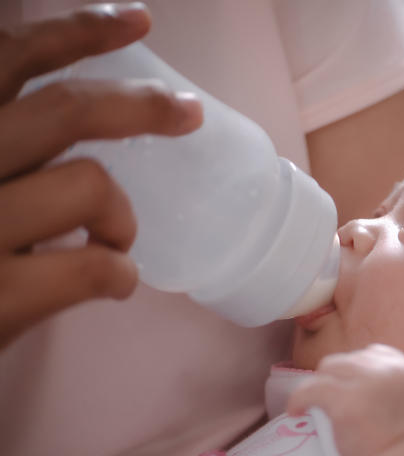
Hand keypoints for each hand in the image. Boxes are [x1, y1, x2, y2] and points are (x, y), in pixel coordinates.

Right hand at [0, 3, 202, 349]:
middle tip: (188, 113)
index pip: (6, 58)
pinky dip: (120, 275)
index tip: (139, 21)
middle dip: (141, 106)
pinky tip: (113, 284)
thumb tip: (77, 112)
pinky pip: (95, 267)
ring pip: (90, 185)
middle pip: (65, 111)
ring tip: (114, 243)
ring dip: (121, 218)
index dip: (76, 31)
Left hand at [287, 344, 403, 455]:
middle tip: (330, 399)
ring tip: (313, 403)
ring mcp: (366, 382)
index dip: (358, 367)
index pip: (373, 352)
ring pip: (329, 368)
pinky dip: (299, 399)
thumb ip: (386, 382)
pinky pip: (311, 388)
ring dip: (319, 385)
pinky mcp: (344, 400)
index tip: (349, 386)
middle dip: (337, 377)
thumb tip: (350, 376)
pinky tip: (297, 412)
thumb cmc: (400, 442)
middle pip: (349, 359)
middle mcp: (388, 369)